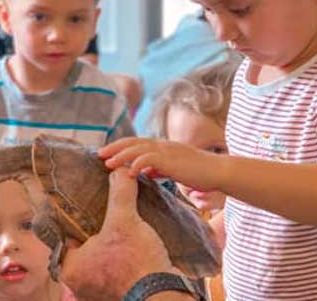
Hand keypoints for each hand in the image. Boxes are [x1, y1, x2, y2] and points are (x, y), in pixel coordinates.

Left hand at [60, 168, 180, 299]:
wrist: (166, 293)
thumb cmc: (137, 262)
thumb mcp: (125, 221)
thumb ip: (119, 194)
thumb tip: (118, 170)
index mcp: (71, 268)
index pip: (65, 233)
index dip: (76, 213)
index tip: (85, 197)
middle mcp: (80, 282)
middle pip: (83, 244)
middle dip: (95, 226)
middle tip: (104, 205)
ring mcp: (98, 289)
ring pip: (100, 255)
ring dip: (109, 239)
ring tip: (118, 218)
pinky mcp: (117, 291)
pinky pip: (113, 266)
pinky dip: (119, 252)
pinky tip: (129, 237)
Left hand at [99, 138, 225, 191]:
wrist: (218, 171)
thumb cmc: (199, 173)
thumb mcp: (174, 170)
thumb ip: (160, 169)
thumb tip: (146, 172)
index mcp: (162, 147)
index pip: (137, 143)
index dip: (120, 147)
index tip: (106, 154)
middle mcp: (162, 145)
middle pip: (133, 142)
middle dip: (115, 147)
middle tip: (99, 154)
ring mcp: (167, 151)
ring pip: (138, 149)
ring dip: (121, 155)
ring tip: (108, 163)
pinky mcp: (172, 160)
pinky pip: (150, 160)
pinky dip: (137, 165)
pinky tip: (130, 174)